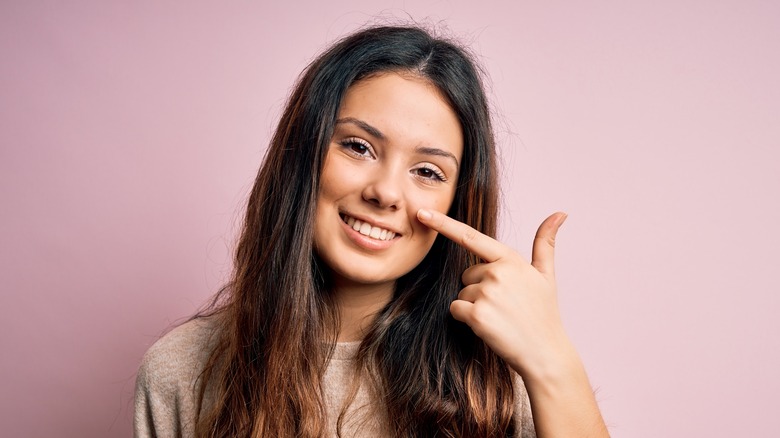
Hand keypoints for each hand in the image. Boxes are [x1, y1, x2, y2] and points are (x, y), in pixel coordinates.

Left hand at [416, 208, 571, 376]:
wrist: (545, 353)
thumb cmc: (544, 314)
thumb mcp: (546, 275)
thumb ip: (545, 243)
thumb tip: (560, 212)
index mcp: (510, 259)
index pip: (470, 237)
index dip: (442, 224)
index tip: (421, 212)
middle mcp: (497, 273)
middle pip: (466, 275)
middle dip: (478, 288)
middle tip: (504, 305)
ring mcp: (486, 293)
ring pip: (462, 293)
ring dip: (474, 306)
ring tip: (500, 317)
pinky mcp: (477, 315)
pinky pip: (455, 309)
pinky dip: (466, 318)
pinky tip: (489, 326)